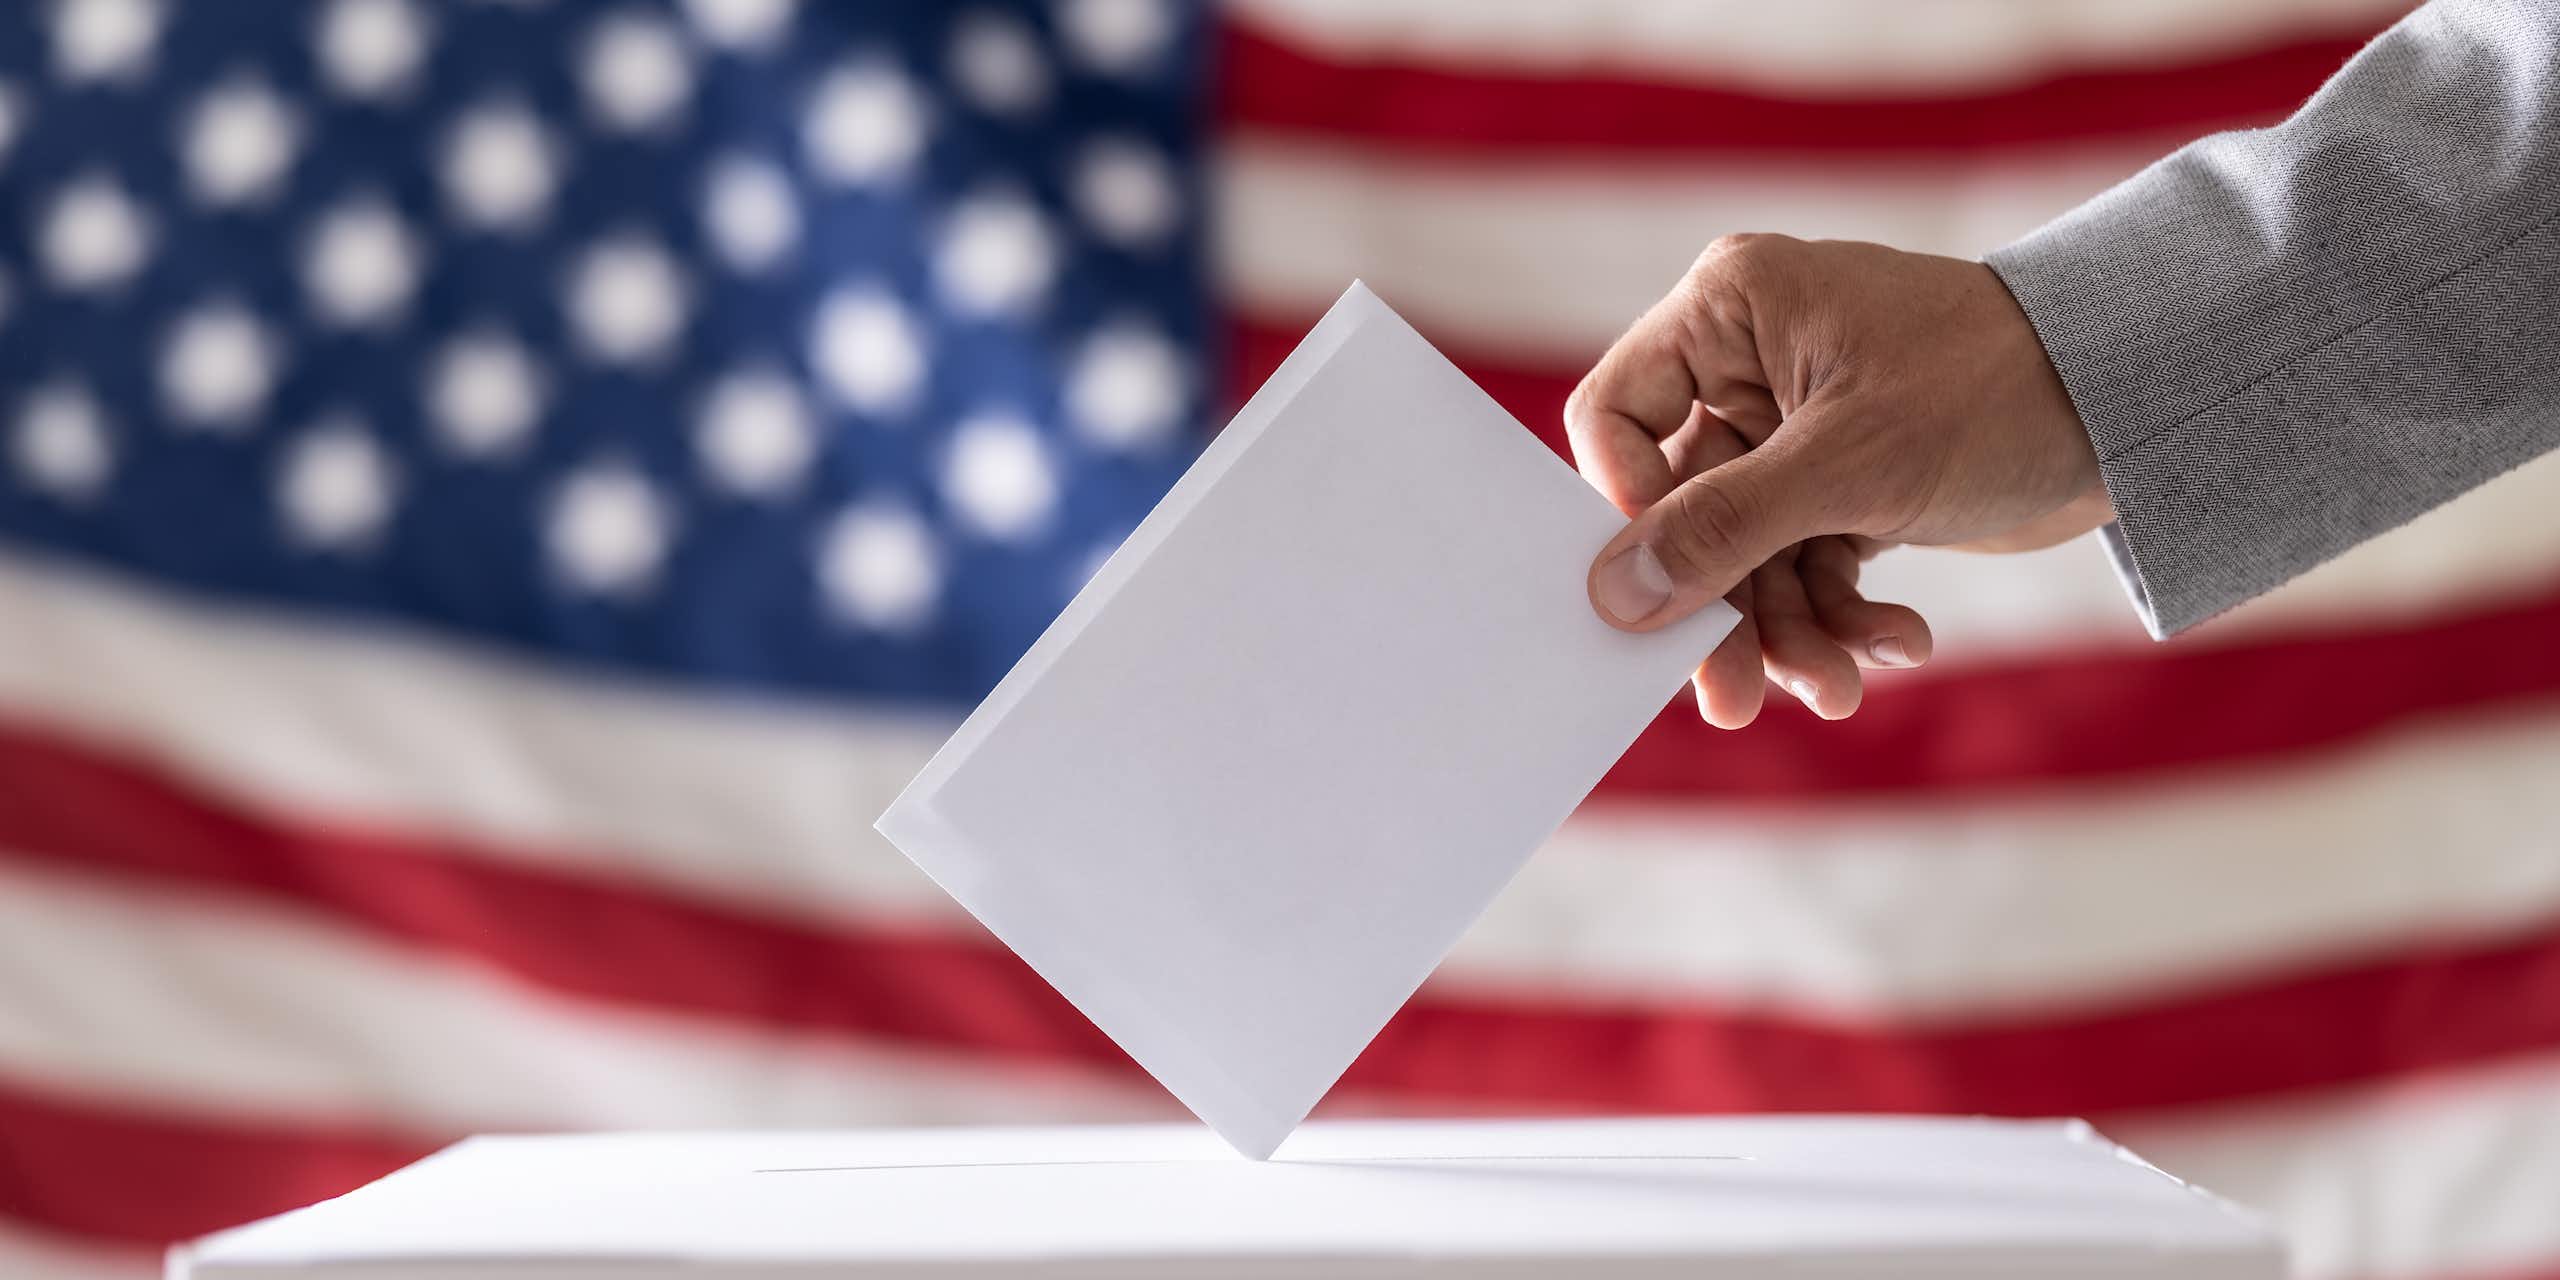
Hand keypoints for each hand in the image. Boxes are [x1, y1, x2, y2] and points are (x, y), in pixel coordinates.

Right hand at [1569, 234, 2111, 726]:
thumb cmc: (1993, 391)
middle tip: (1734, 700)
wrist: (2139, 407)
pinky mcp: (1848, 483)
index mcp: (1728, 311)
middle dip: (1724, 609)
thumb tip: (1613, 596)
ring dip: (1791, 631)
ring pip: (1748, 554)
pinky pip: (1808, 565)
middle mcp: (1750, 364)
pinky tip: (1897, 644)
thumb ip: (1720, 530)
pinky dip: (1843, 615)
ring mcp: (1799, 429)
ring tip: (1840, 687)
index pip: (1615, 419)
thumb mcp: (1844, 467)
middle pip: (1685, 511)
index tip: (1664, 587)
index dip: (1628, 511)